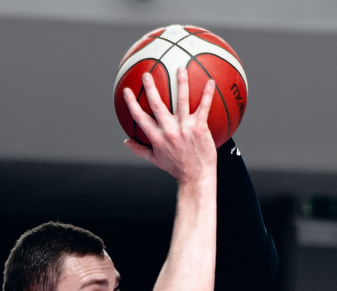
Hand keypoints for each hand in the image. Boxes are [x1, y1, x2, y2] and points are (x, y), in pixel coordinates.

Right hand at [121, 67, 216, 183]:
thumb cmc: (176, 167)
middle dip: (150, 88)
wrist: (196, 176)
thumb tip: (125, 142)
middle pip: (157, 105)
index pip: (140, 117)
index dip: (132, 103)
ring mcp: (185, 129)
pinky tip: (211, 82)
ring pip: (182, 101)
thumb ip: (139, 149)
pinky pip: (204, 108)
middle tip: (146, 74)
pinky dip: (208, 94)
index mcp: (157, 137)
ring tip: (180, 68)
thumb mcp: (155, 160)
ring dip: (181, 83)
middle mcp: (169, 131)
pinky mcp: (200, 128)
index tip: (127, 91)